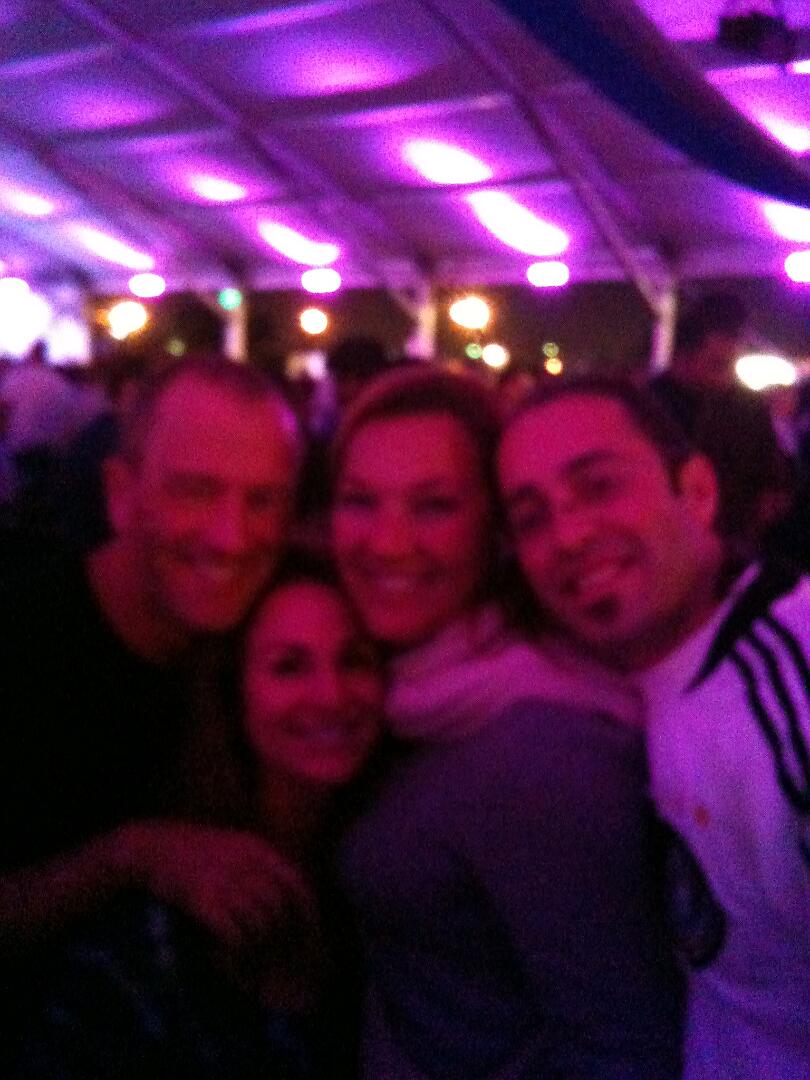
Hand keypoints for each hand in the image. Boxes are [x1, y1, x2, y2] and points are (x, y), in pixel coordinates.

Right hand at [115, 821, 314, 947]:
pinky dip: (240, 948)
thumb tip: (284, 892)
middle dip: (286, 933)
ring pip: (259, 920)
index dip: (307, 908)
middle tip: (285, 953)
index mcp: (255, 848)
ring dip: (262, 945)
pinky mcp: (202, 900)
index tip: (312, 929)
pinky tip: (236, 955)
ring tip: (259, 958)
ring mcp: (223, 881)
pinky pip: (233, 931)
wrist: (153, 847)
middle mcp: (243, 863)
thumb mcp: (233, 845)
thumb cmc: (194, 850)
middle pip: (279, 905)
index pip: (295, 881)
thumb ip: (258, 864)